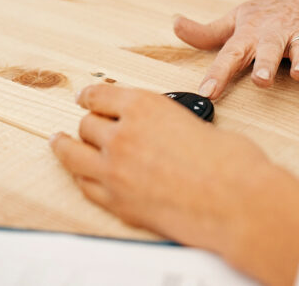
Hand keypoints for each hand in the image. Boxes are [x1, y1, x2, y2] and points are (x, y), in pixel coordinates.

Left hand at [50, 85, 298, 285]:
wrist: (237, 203)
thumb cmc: (231, 163)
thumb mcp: (199, 123)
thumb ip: (171, 123)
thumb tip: (169, 132)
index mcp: (145, 106)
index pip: (102, 95)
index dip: (90, 95)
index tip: (85, 96)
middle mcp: (123, 135)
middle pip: (87, 125)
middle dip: (88, 125)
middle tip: (88, 125)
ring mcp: (116, 171)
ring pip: (74, 155)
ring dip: (67, 147)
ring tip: (60, 143)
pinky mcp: (118, 203)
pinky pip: (86, 187)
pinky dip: (82, 179)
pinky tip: (82, 176)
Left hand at [175, 0, 298, 99]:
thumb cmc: (272, 10)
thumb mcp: (238, 17)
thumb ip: (207, 31)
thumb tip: (175, 24)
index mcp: (251, 31)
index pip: (231, 52)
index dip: (218, 73)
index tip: (206, 92)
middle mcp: (276, 32)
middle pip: (270, 48)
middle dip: (266, 63)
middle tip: (262, 79)